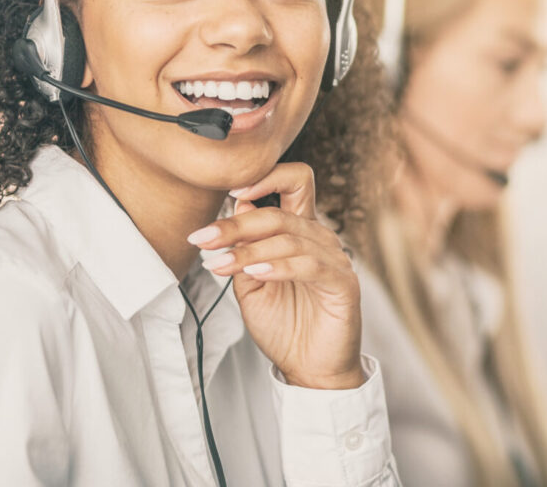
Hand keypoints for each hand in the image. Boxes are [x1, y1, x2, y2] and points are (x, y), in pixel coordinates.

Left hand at [187, 163, 365, 389]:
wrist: (309, 370)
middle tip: (203, 239)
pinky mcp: (343, 284)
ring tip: (220, 265)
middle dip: (236, 225)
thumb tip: (238, 206)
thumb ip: (245, 249)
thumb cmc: (284, 326)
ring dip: (249, 251)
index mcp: (300, 232)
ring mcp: (335, 260)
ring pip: (290, 239)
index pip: (294, 182)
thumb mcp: (251, 284)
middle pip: (279, 214)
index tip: (228, 192)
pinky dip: (280, 266)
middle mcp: (320, 239)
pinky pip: (311, 265)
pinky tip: (256, 273)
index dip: (266, 177)